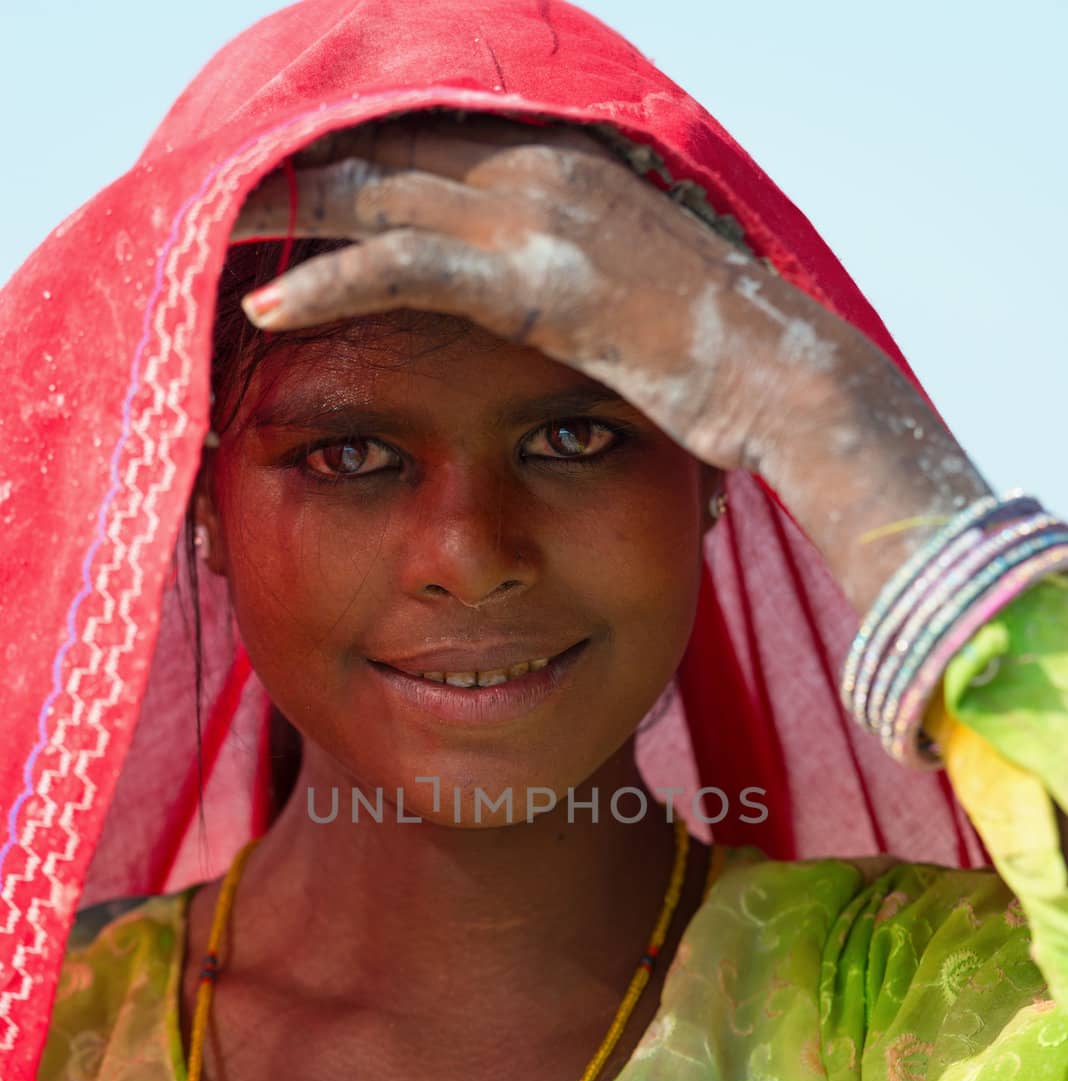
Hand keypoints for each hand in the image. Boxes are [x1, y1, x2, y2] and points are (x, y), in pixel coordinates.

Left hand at [233, 115, 989, 614]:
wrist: (791, 384)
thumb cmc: (724, 361)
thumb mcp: (640, 300)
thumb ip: (582, 277)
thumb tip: (552, 304)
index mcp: (567, 166)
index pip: (431, 146)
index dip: (354, 162)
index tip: (286, 184)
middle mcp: (545, 170)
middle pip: (390, 153)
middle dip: (300, 172)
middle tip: (218, 193)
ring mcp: (539, 217)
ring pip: (379, 193)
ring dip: (289, 213)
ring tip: (210, 235)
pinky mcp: (533, 279)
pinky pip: (403, 267)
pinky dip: (327, 285)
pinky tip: (264, 307)